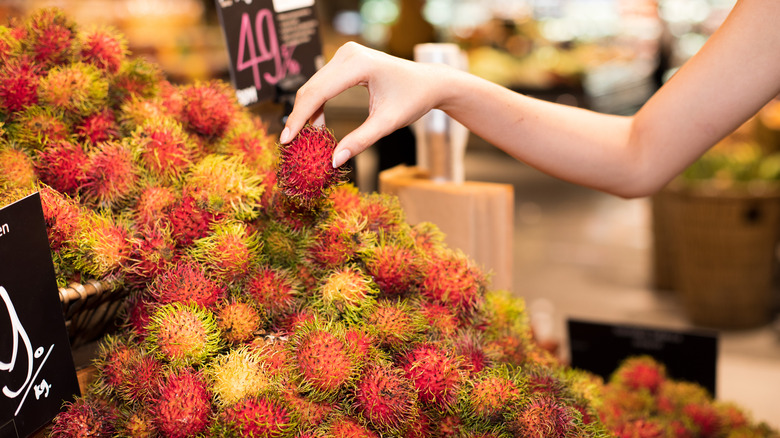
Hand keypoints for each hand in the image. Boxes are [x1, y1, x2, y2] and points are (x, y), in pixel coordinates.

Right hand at [280, 41, 444, 167]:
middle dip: (299, 117)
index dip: (299, 118)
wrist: (429, 82)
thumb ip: (360, 141)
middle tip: (290, 144)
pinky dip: (317, 104)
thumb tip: (333, 161)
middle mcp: (348, 54)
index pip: (318, 92)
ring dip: (307, 112)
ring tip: (309, 137)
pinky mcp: (345, 60)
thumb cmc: (413, 99)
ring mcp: (345, 55)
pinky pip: (323, 83)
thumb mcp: (387, 123)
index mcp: (358, 65)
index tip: (285, 140)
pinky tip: (319, 124)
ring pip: (314, 86)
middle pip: (311, 88)